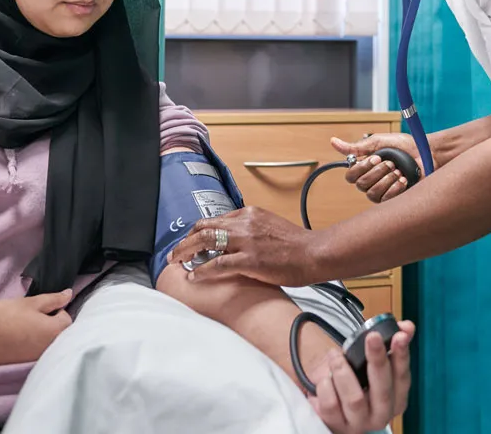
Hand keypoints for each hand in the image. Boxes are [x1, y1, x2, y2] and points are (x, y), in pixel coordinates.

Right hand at [0, 289, 73, 368]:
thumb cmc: (3, 315)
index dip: (55, 310)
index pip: (66, 318)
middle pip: (59, 334)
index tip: (40, 308)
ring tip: (22, 328)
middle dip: (50, 325)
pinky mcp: (24, 366)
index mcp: (55, 332)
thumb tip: (69, 294)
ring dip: (41, 337)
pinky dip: (30, 347)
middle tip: (31, 318)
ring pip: (47, 345)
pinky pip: (35, 355)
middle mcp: (50, 349)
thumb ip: (53, 299)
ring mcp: (37, 360)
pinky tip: (16, 340)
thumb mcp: (31, 303)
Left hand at [168, 207, 322, 286]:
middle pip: (205, 227)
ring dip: (186, 251)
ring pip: (206, 241)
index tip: (191, 241)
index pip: (216, 219)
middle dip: (186, 240)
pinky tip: (193, 276)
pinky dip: (201, 270)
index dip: (199, 231)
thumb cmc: (297, 245)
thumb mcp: (271, 226)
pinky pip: (217, 265)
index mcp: (250, 214)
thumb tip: (234, 239)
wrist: (314, 254)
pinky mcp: (249, 260)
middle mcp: (245, 223)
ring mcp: (246, 241)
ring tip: (176, 261)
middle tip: (176, 252)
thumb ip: (251, 229)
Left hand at [310, 322, 414, 433]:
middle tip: (372, 337)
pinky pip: (330, 404)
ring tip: (335, 355)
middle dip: (378, 360)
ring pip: (354, 399)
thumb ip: (391, 341)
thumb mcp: (373, 360)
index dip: (402, 356)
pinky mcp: (335, 425)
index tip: (399, 335)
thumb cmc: (358, 378)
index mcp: (397, 398)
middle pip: (382, 390)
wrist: (333, 400)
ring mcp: (358, 423)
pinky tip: (326, 378)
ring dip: (343, 371)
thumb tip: (406, 326)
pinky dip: (326, 385)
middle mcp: (381, 414)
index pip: (402, 377)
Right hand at [332, 133, 424, 202]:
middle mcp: (371, 182)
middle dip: (378, 172)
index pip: (350, 176)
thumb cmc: (403, 146)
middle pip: (361, 185)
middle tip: (391, 162)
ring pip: (372, 193)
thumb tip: (333, 141)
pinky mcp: (394, 199)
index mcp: (365, 169)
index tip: (376, 157)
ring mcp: (382, 192)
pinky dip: (395, 188)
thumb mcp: (379, 142)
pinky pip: (386, 200)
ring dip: (387, 179)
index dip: (362, 168)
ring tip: (398, 171)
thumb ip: (358, 146)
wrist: (425, 152)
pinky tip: (403, 179)